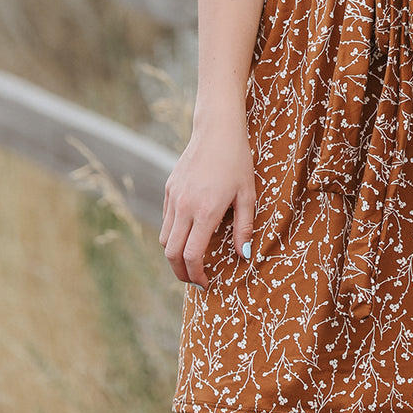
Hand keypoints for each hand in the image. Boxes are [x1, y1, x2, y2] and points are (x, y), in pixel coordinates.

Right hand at [159, 120, 255, 287]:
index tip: (205, 283)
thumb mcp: (247, 195)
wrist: (217, 129)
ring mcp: (173, 197)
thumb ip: (244, 228)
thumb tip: (243, 256)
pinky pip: (166, 219)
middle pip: (171, 253)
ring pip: (164, 238)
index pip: (191, 256)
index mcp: (205, 211)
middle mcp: (184, 207)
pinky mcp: (169, 188)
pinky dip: (173, 233)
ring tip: (191, 259)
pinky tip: (189, 232)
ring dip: (175, 254)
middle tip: (194, 280)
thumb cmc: (237, 161)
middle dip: (181, 272)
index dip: (196, 275)